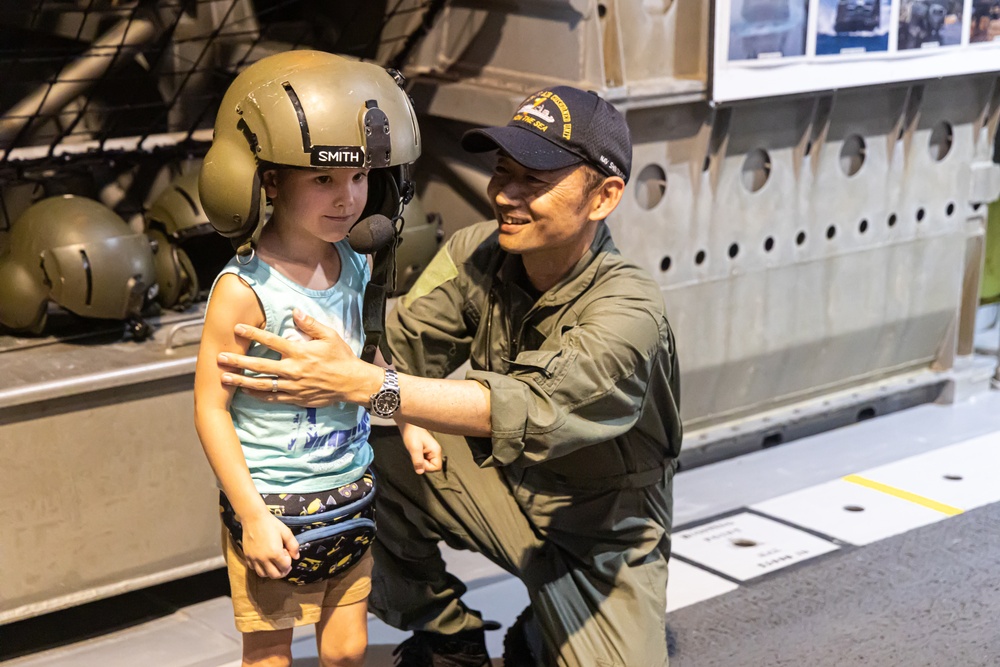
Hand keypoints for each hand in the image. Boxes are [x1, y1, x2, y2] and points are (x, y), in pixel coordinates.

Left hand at [218, 309, 378, 406]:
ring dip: (241, 381)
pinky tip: (246, 393)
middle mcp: (293, 370)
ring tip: (224, 378)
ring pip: (261, 384)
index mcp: (300, 352)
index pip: (271, 341)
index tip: (237, 329)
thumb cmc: (341, 357)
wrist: (352, 383)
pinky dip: (258, 395)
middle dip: (238, 361)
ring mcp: (293, 386)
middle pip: (259, 365)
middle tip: (220, 358)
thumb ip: (310, 324)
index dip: (252, 334)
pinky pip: (272, 397)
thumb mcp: (330, 336)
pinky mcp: (296, 398)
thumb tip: (295, 311)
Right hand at [241, 513, 300, 578]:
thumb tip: (296, 557)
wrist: (253, 518)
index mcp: (275, 553)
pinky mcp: (247, 556)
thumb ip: (293, 545)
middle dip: (282, 571)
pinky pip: (253, 568)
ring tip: (274, 564)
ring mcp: (254, 559)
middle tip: (284, 564)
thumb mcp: (286, 532)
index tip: (287, 554)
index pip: (285, 567)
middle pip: (274, 575)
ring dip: (270, 572)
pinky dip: (260, 568)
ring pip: (263, 574)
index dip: (289, 562)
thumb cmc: (271, 524)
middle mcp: (264, 559)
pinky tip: (263, 560)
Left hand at [399, 422, 442, 473]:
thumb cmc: (412, 433)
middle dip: (423, 464)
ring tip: (415, 452)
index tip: (420, 459)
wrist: (409, 424)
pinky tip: (415, 451)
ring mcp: (431, 451)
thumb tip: (420, 472)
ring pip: (427, 464)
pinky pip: (424, 460)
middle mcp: (435, 452)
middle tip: (417, 454)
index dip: (427, 467)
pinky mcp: (426, 451)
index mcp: (436, 451)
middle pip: (432, 467)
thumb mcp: (414, 448)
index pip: (437, 468)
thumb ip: (418, 461)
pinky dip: (418, 458)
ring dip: (420, 461)